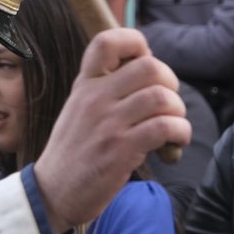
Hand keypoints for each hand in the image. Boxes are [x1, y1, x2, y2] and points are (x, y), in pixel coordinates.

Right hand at [33, 29, 188, 233]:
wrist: (52, 193)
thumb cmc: (73, 154)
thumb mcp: (78, 111)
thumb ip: (105, 91)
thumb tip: (149, 78)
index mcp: (84, 85)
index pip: (106, 41)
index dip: (135, 43)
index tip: (144, 62)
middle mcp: (95, 98)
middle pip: (149, 66)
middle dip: (170, 82)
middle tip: (167, 103)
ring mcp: (108, 123)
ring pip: (162, 97)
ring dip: (178, 111)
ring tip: (173, 126)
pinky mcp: (121, 149)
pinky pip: (165, 127)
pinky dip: (180, 132)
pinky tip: (174, 144)